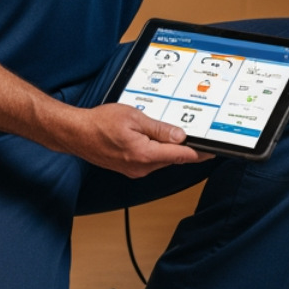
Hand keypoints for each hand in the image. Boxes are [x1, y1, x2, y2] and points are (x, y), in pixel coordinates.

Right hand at [54, 103, 208, 176]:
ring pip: (161, 160)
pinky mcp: (129, 169)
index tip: (212, 151)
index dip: (199, 152)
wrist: (76, 133)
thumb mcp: (134, 118)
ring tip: (169, 133)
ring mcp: (134, 170)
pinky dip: (155, 151)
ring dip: (168, 148)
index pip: (181, 155)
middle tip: (196, 135)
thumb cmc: (99, 123)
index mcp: (144, 154)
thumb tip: (180, 136)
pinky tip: (152, 139)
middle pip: (173, 158)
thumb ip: (159, 129)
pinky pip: (150, 161)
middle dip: (184, 148)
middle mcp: (141, 167)